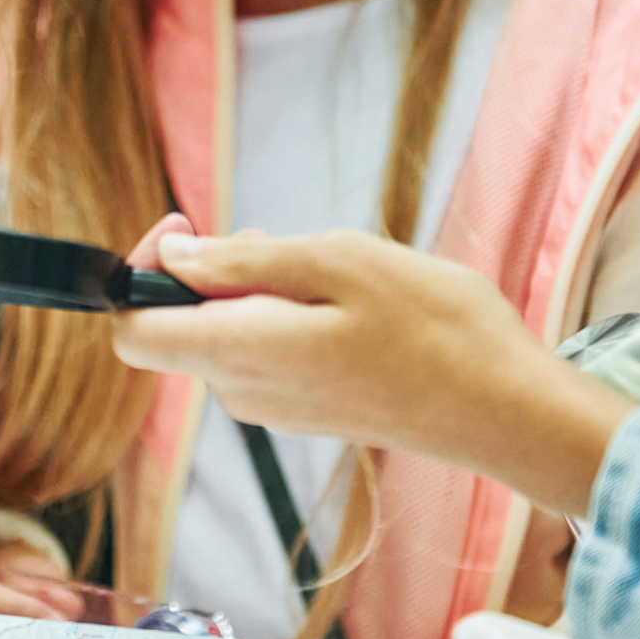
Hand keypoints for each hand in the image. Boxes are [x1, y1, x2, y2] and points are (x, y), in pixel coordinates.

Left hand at [114, 223, 634, 517]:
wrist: (506, 409)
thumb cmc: (433, 326)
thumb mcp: (336, 261)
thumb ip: (241, 263)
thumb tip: (173, 258)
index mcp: (240, 354)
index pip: (133, 332)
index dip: (140, 273)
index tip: (186, 226)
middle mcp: (243, 394)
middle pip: (181, 326)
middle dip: (212, 269)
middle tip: (280, 239)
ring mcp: (276, 410)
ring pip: (226, 335)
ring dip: (256, 289)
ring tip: (329, 268)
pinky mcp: (307, 412)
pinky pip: (264, 353)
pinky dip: (284, 315)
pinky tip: (345, 301)